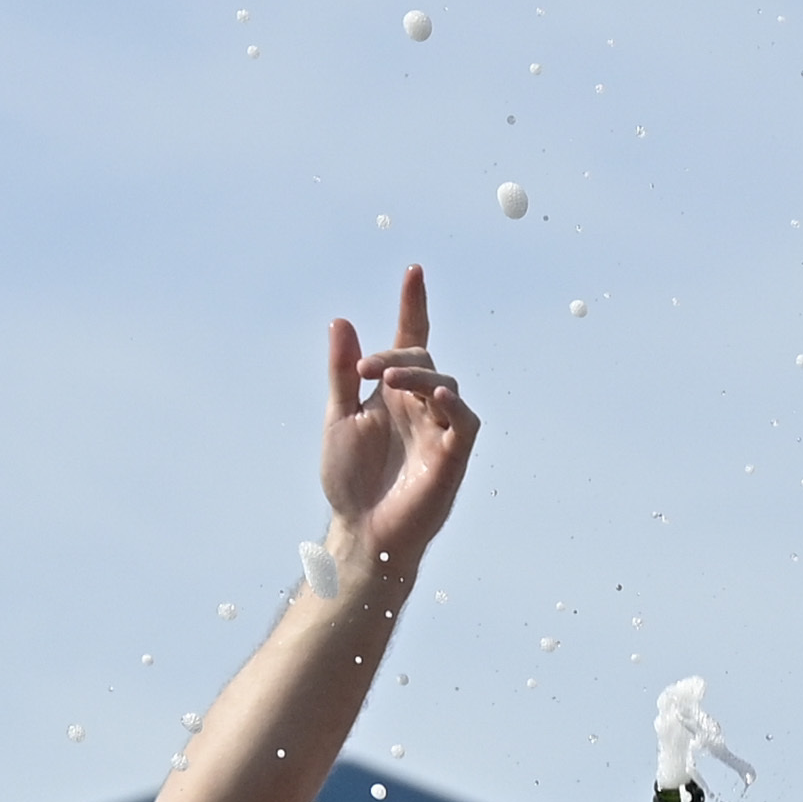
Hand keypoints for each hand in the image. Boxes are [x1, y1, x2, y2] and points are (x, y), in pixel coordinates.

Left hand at [315, 267, 480, 580]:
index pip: (410, 339)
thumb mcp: (338, 417)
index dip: (413, 305)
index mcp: (394, 393)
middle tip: (365, 370)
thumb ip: (342, 372)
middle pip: (423, 358)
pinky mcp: (453, 455)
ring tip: (388, 379)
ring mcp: (439, 429)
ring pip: (443, 383)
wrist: (359, 530)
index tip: (414, 271)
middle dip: (397, 354)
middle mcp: (420, 405)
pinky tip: (433, 395)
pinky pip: (464, 421)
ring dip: (417, 374)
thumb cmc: (350, 481)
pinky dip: (452, 404)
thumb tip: (342, 320)